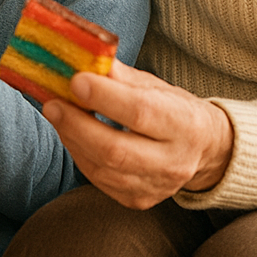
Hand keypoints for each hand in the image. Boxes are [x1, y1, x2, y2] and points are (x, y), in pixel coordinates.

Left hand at [42, 60, 233, 209]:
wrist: (204, 149)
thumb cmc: (172, 107)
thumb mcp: (154, 84)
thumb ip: (118, 75)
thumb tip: (80, 57)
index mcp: (183, 123)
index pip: (140, 112)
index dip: (104, 97)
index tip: (75, 81)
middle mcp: (174, 160)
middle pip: (117, 150)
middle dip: (77, 125)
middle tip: (52, 104)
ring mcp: (157, 186)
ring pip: (104, 169)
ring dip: (72, 139)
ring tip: (57, 114)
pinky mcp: (140, 199)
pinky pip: (100, 180)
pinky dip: (79, 154)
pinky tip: (71, 134)